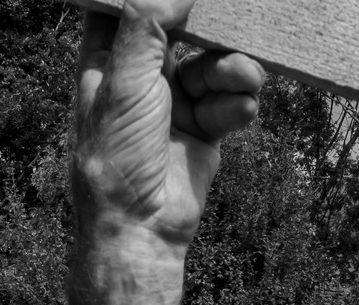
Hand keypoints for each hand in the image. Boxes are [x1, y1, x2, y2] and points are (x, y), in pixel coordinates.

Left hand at [71, 0, 262, 304]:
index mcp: (109, 58)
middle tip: (232, 22)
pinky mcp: (205, 129)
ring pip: (214, 66)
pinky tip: (242, 110)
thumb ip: (147, 24)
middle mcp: (143, 76)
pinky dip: (238, 104)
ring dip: (234, 70)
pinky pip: (230, 102)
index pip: (131, 7)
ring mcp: (175, 102)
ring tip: (249, 78)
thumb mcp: (124, 79)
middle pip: (183, 29)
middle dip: (211, 29)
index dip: (160, 0)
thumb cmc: (118, 155)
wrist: (141, 228)